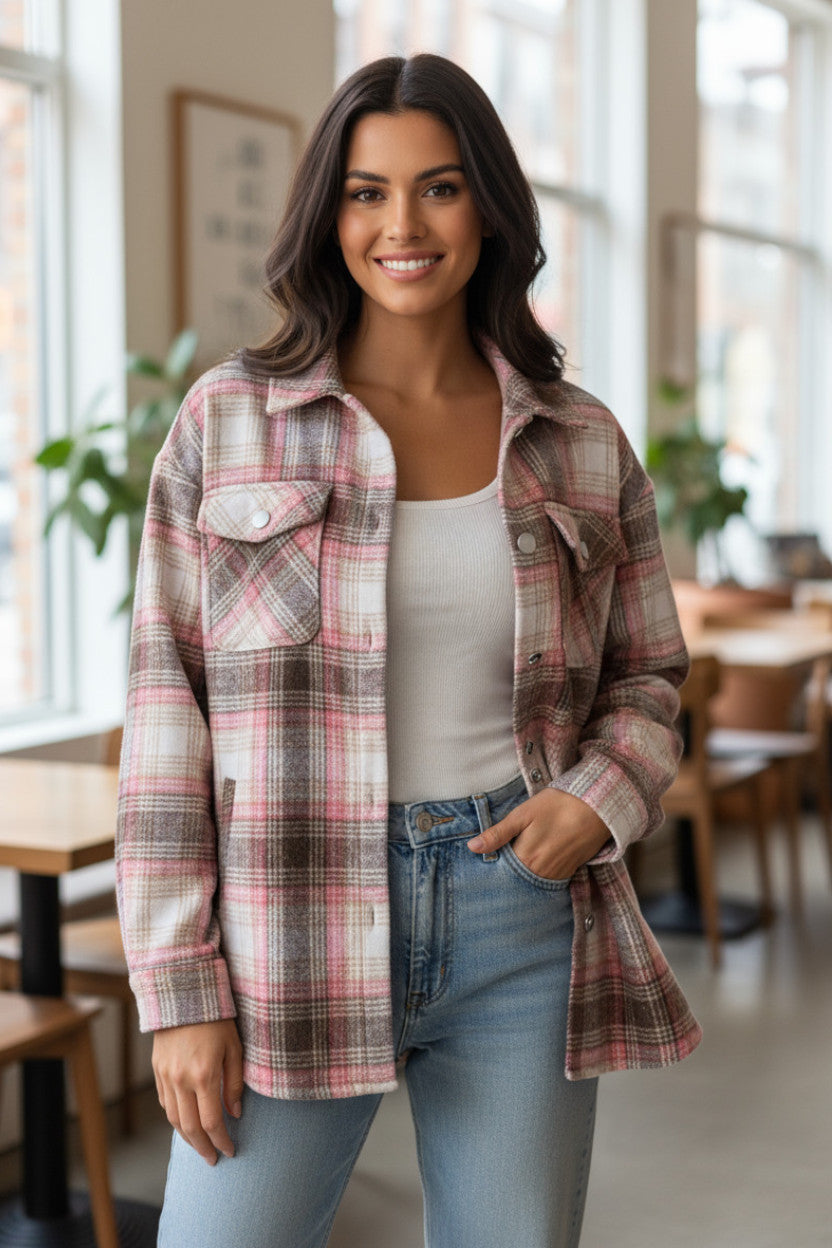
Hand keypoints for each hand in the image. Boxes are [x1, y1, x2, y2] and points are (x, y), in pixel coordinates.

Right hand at [153, 1018, 243, 1164]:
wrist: (184, 995)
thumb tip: (235, 1113)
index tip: (230, 1151)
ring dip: (187, 1138)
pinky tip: (186, 1123)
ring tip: (200, 1147)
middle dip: (203, 1148)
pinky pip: (165, 1103)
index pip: (212, 1122)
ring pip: (174, 1119)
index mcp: (204, 1075)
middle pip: (190, 1128)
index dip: (221, 1141)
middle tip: (214, 1160)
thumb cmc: (217, 1019)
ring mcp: (166, 1076)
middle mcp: (181, 1080)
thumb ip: (235, 1083)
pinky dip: (175, 1118)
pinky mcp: (158, 1070)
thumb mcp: (234, 1048)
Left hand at [466, 787, 609, 880]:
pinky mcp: (570, 871)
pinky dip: (539, 874)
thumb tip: (472, 847)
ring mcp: (557, 874)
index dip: (492, 867)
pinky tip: (537, 861)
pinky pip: (548, 879)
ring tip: (519, 860)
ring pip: (532, 881)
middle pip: (516, 879)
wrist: (596, 806)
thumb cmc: (557, 805)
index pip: (500, 872)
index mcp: (525, 857)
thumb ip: (497, 833)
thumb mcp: (523, 814)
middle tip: (499, 863)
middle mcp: (540, 872)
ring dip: (523, 875)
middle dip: (507, 873)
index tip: (482, 865)